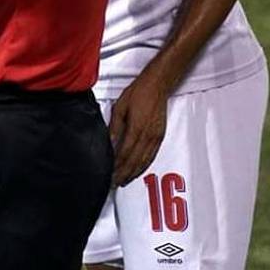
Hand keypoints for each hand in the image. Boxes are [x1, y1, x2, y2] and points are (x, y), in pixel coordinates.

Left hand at [109, 68, 172, 185]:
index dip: (117, 166)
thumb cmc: (137, 94)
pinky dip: (144, 165)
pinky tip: (138, 170)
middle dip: (124, 174)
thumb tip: (109, 143)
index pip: (125, 154)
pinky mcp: (160, 136)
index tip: (109, 174)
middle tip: (114, 183)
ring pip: (144, 161)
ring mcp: (155, 137)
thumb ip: (115, 127)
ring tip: (124, 180)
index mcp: (136, 129)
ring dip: (133, 172)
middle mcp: (148, 136)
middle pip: (135, 161)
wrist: (157, 87)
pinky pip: (151, 155)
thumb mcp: (120, 108)